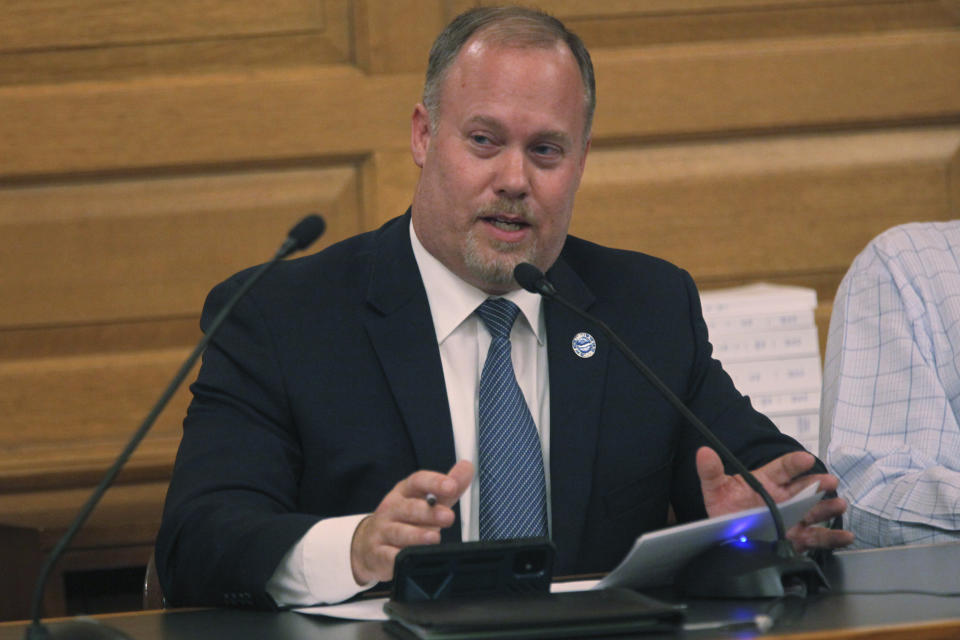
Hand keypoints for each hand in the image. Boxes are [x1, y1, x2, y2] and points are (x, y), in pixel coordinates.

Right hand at [350, 460, 473, 584]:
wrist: (369, 543)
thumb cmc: (405, 519)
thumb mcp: (425, 501)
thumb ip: (447, 488)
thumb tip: (468, 466)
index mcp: (404, 493)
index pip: (418, 481)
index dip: (434, 482)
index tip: (451, 486)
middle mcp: (391, 509)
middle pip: (409, 507)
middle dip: (429, 512)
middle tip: (448, 516)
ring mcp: (382, 531)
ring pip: (398, 532)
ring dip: (416, 535)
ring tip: (434, 537)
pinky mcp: (378, 554)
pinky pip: (387, 556)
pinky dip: (398, 558)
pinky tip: (410, 559)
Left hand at [696, 447, 853, 551]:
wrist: (726, 536)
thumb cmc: (726, 508)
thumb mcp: (716, 489)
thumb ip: (711, 472)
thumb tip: (703, 452)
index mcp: (766, 481)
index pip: (783, 468)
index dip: (794, 463)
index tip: (805, 459)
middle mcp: (783, 498)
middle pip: (804, 488)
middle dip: (818, 484)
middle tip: (829, 481)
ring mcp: (792, 518)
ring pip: (814, 510)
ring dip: (828, 507)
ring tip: (839, 504)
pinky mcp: (797, 538)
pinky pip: (817, 537)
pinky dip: (833, 537)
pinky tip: (845, 536)